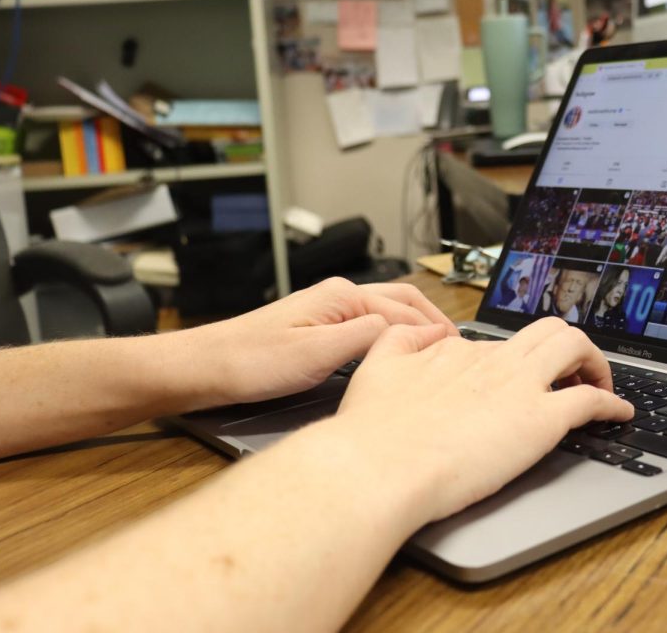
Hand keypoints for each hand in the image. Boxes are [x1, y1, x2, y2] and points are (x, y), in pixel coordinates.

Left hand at [186, 277, 458, 406]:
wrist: (205, 369)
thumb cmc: (251, 363)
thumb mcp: (317, 354)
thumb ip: (366, 336)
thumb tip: (406, 330)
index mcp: (342, 296)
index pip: (406, 311)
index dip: (436, 331)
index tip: (461, 351)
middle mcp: (339, 296)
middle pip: (402, 302)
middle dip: (433, 320)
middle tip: (460, 347)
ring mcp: (328, 311)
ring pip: (387, 313)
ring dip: (415, 327)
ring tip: (437, 351)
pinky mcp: (319, 329)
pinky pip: (369, 326)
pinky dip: (393, 336)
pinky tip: (397, 355)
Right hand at [333, 317, 633, 521]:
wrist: (379, 465)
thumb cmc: (372, 431)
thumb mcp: (376, 367)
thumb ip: (401, 341)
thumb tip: (426, 332)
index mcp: (458, 352)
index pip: (501, 345)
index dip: (515, 361)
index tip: (519, 378)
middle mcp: (494, 360)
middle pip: (548, 330)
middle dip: (569, 346)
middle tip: (573, 373)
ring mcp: (520, 386)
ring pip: (575, 347)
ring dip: (595, 363)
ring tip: (600, 384)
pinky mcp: (540, 419)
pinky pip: (591, 400)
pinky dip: (612, 403)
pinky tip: (619, 413)